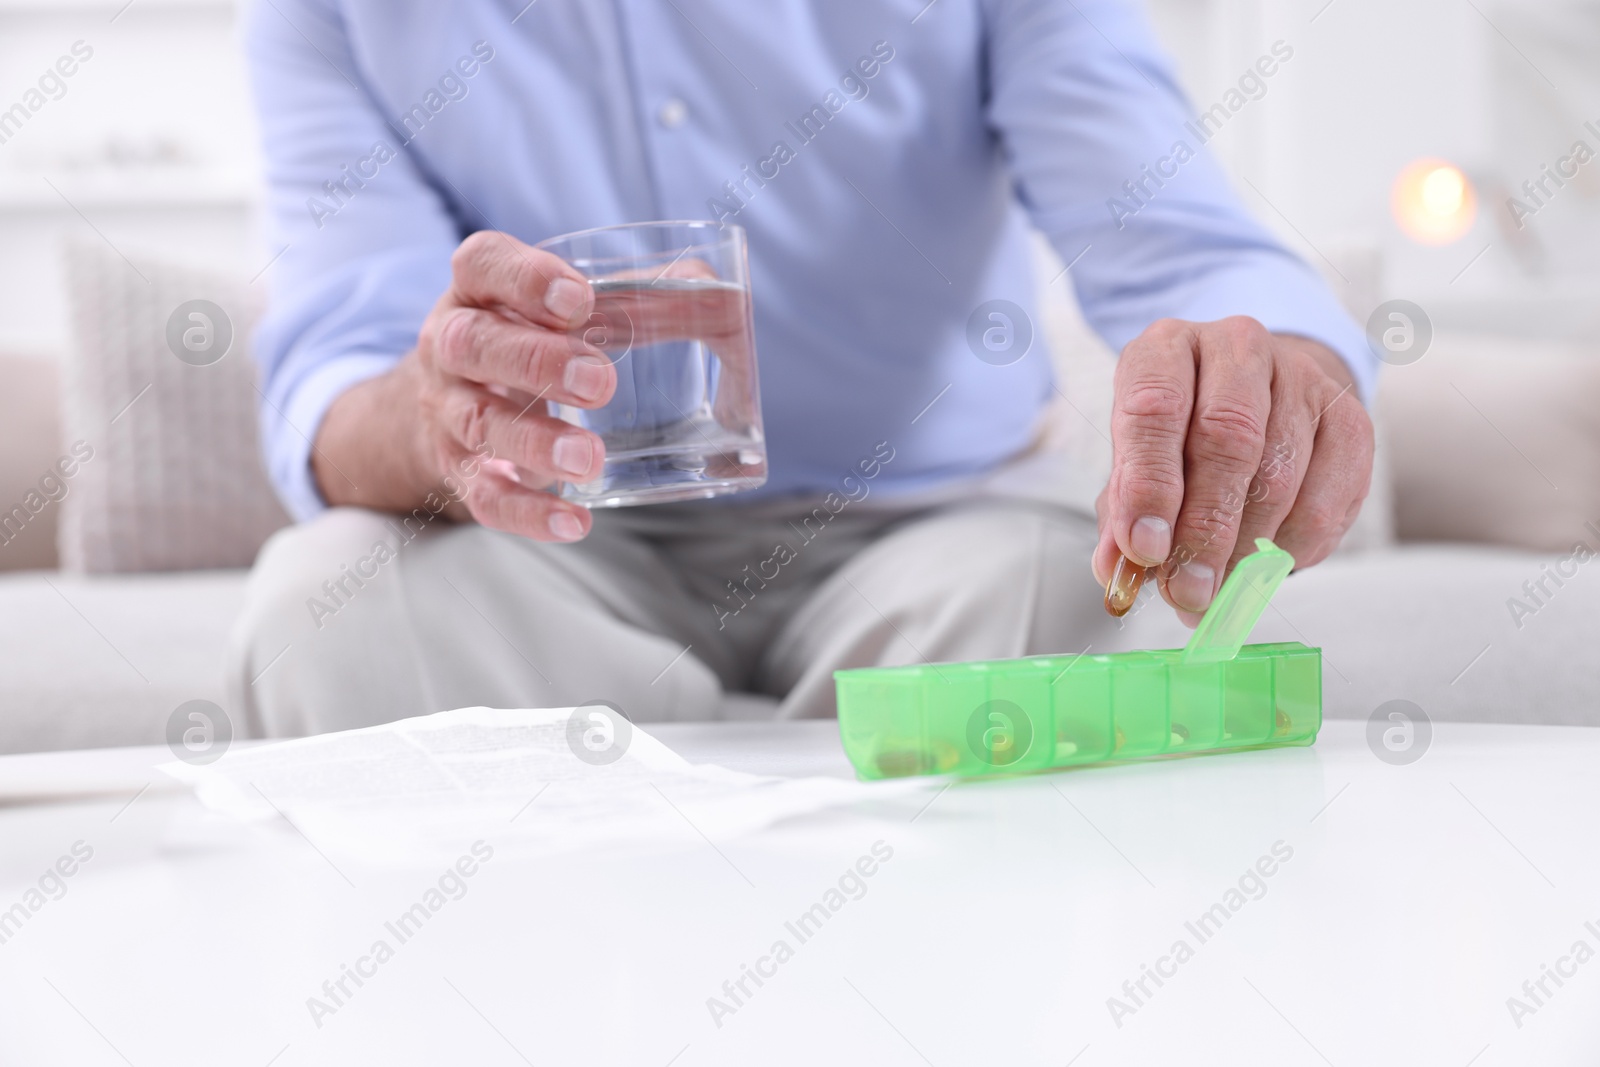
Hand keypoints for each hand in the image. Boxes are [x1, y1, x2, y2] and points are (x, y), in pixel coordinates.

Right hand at [312, 230, 614, 540]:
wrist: (425, 407)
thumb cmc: (516, 342)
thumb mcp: (549, 309)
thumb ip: (626, 299)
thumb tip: (704, 285)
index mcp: (472, 292)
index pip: (482, 265)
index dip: (526, 277)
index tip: (578, 298)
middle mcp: (448, 346)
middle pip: (473, 345)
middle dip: (535, 362)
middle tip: (598, 380)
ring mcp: (444, 411)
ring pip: (476, 423)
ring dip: (533, 439)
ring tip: (587, 456)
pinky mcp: (455, 469)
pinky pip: (482, 494)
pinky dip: (528, 512)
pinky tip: (575, 521)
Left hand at [1091, 316, 1373, 625]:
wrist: (1261, 398)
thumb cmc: (1183, 434)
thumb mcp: (1137, 461)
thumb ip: (1124, 513)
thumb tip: (1119, 570)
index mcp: (1167, 348)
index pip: (1155, 408)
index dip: (1149, 486)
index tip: (1144, 550)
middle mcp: (1236, 347)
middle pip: (1226, 441)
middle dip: (1203, 530)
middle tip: (1187, 590)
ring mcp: (1301, 377)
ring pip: (1279, 476)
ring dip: (1245, 549)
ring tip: (1217, 590)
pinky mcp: (1350, 419)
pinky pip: (1326, 500)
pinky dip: (1291, 550)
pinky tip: (1263, 569)